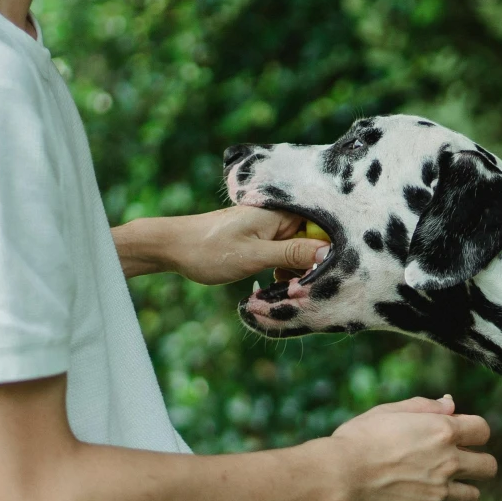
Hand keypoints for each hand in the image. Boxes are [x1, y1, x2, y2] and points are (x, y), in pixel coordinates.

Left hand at [120, 207, 326, 284]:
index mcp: (282, 212)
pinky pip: (286, 253)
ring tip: (283, 286)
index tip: (318, 277)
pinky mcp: (264, 238)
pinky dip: (284, 268)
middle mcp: (280, 215)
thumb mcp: (255, 256)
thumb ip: (292, 253)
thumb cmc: (210, 250)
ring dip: (297, 270)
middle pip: (314, 239)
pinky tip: (275, 282)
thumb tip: (328, 252)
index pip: (323, 228)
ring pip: (301, 249)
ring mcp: (272, 227)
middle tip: (297, 287)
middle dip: (310, 264)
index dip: (326, 253)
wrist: (173, 247)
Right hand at [328, 396, 497, 500]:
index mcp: (442, 430)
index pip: (483, 430)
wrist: (338, 476)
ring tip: (437, 491)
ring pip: (473, 497)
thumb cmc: (357, 439)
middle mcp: (448, 461)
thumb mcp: (388, 412)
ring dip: (460, 493)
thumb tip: (451, 404)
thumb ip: (423, 407)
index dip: (473, 434)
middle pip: (488, 467)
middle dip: (476, 466)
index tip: (459, 440)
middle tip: (455, 468)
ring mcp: (439, 491)